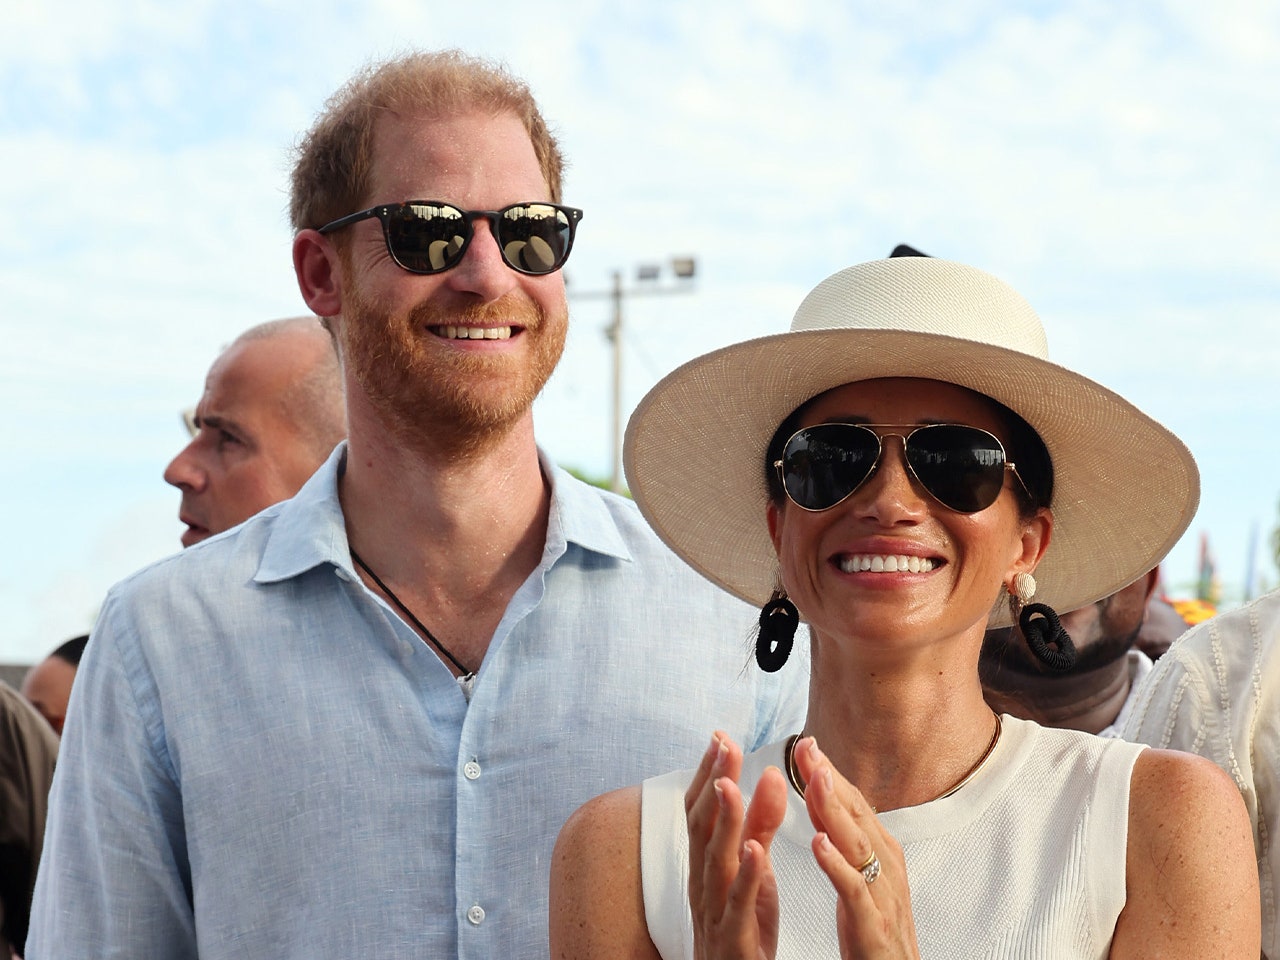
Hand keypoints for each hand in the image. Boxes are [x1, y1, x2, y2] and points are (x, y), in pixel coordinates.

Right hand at [684, 732, 788, 959]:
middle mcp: (704, 880)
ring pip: (714, 860)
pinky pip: (737, 904)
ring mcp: (715, 909)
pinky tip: (753, 851)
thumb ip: (761, 824)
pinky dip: (744, 876)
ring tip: (731, 784)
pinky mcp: (735, 937)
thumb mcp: (753, 868)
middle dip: (712, 782)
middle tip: (726, 744)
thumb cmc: (742, 924)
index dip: (708, 773)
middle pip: (701, 826)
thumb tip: (772, 775)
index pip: (700, 809)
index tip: (720, 736)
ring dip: (722, 820)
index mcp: (707, 862)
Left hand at [792, 737, 920, 958]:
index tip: (805, 743)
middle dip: (831, 779)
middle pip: (858, 814)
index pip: (854, 803)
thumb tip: (822, 795)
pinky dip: (838, 865)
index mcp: (882, 853)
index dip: (829, 772)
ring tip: (814, 781)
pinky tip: (819, 844)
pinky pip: (855, 891)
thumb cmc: (876, 928)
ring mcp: (883, 895)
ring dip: (836, 810)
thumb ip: (842, 837)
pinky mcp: (874, 926)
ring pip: (859, 845)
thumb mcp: (860, 874)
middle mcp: (887, 867)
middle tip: (807, 748)